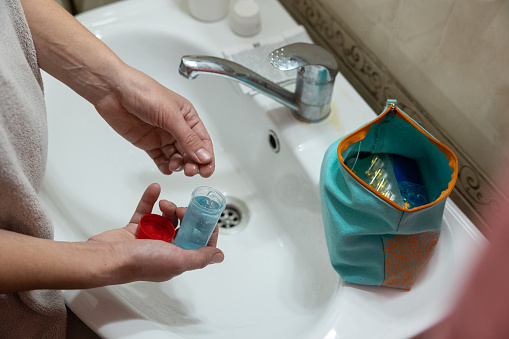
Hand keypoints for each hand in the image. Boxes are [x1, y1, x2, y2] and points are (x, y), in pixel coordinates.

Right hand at [88, 183, 223, 282]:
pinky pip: (146, 210)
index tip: (204, 215)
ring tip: (165, 203)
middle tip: (182, 209)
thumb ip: (200, 257)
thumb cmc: (139, 262)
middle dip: (185, 215)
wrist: (106, 258)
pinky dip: (150, 199)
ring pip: (165, 218)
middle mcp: (165, 250)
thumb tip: (219, 256)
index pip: (197, 242)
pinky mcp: (134, 229)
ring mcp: (149, 239)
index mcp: (177, 259)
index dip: (203, 228)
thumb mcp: (178, 260)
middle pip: (183, 227)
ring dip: (168, 207)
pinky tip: (154, 189)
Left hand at [94, 67, 214, 176]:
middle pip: (192, 151)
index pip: (203, 140)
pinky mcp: (149, 143)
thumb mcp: (171, 116)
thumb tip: (203, 155)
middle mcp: (177, 127)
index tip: (206, 169)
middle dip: (193, 163)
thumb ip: (188, 138)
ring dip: (179, 165)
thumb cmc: (143, 91)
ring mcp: (162, 136)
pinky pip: (161, 159)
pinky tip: (166, 168)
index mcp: (187, 116)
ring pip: (177, 157)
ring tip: (175, 166)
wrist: (113, 91)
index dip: (207, 156)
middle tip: (191, 171)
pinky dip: (165, 166)